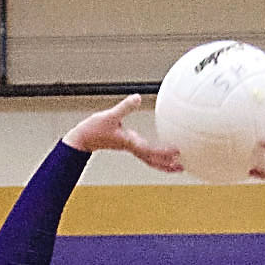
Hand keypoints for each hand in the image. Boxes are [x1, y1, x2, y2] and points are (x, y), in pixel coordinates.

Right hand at [61, 95, 183, 172]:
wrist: (82, 140)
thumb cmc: (93, 130)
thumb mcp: (109, 116)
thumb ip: (125, 107)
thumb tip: (137, 97)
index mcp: (130, 143)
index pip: (150, 150)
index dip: (163, 152)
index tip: (177, 152)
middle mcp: (132, 147)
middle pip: (153, 160)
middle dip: (167, 165)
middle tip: (183, 167)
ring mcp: (130, 147)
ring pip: (151, 159)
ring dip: (164, 163)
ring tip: (177, 164)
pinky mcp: (128, 145)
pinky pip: (146, 153)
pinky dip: (156, 156)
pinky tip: (161, 152)